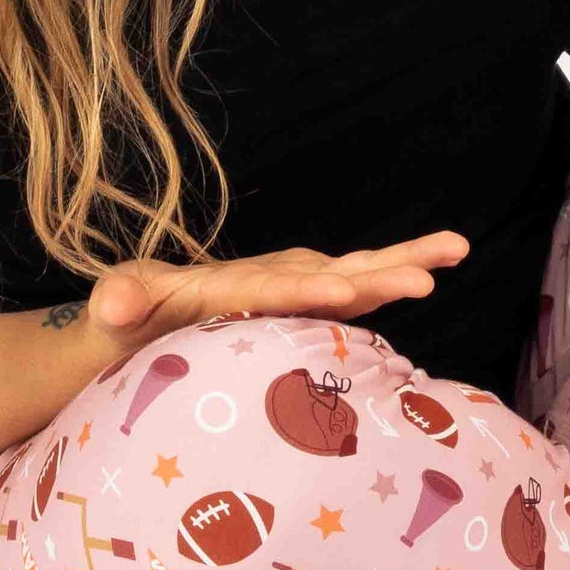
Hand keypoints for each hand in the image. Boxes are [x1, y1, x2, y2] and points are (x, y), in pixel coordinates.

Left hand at [86, 231, 470, 360]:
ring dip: (402, 266)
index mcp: (235, 284)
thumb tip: (116, 298)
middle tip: (438, 262)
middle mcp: (275, 277)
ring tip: (453, 252)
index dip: (308, 291)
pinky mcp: (305, 303)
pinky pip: (356, 294)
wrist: (140, 316)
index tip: (345, 292)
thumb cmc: (132, 315)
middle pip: (337, 270)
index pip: (275, 287)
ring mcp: (294, 288)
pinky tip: (426, 281)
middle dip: (386, 267)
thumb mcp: (118, 306)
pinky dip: (390, 286)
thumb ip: (121, 298)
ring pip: (358, 275)